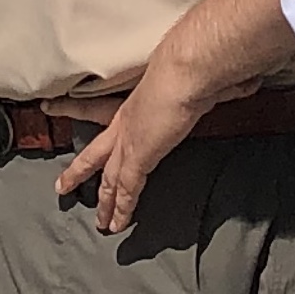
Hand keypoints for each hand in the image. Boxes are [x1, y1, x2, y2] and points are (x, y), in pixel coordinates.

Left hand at [51, 62, 250, 233]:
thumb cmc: (190, 70)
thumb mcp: (193, 78)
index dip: (74, 112)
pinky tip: (118, 223)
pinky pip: (127, 188)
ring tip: (99, 222)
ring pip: (108, 178)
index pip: (96, 112)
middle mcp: (123, 124)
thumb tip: (241, 82)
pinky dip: (123, 207)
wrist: (183, 72)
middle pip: (94, 153)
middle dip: (79, 173)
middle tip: (62, 186)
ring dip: (104, 202)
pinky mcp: (138, 156)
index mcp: (132, 105)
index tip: (53, 111)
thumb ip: (208, 86)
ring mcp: (128, 142)